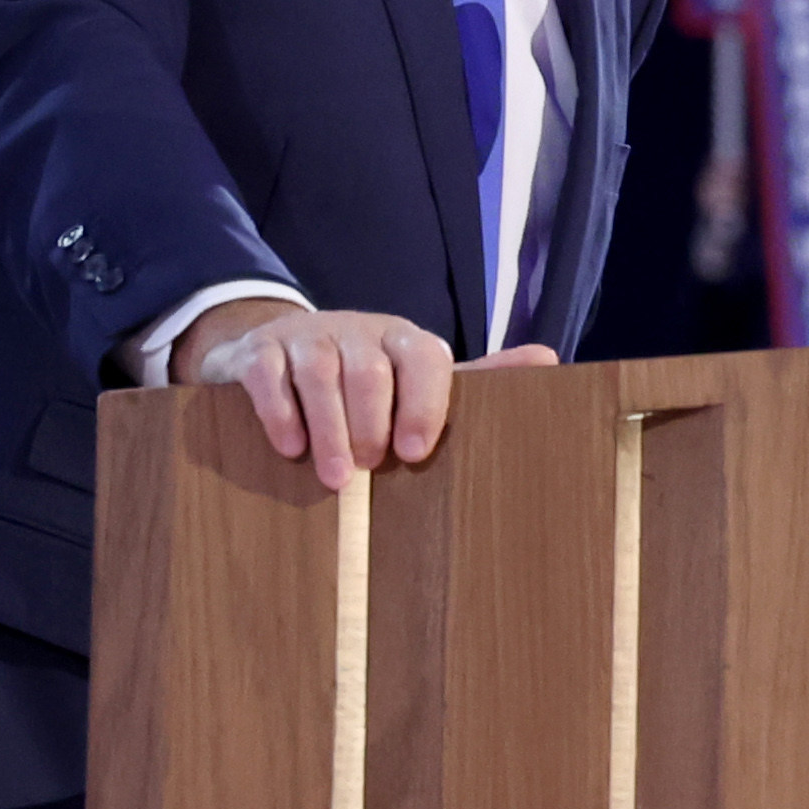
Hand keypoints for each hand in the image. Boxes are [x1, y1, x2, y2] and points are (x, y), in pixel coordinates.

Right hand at [178, 303, 540, 493]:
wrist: (280, 345)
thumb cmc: (365, 377)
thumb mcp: (419, 376)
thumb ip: (477, 377)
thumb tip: (548, 359)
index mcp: (404, 340)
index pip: (424, 358)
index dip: (424, 403)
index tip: (415, 451)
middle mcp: (357, 331)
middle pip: (368, 370)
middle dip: (369, 423)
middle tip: (368, 469)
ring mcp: (307, 337)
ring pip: (319, 372)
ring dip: (328, 427)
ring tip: (335, 477)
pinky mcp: (261, 350)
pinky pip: (268, 375)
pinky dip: (279, 411)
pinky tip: (289, 447)